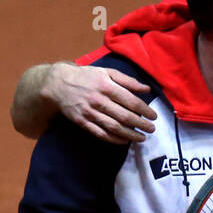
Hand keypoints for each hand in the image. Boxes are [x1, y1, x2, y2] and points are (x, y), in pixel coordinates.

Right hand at [43, 64, 157, 143]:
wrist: (58, 84)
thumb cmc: (86, 76)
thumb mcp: (107, 72)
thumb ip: (127, 80)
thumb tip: (146, 89)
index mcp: (106, 86)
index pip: (131, 101)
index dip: (144, 110)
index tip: (153, 116)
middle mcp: (99, 100)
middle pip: (124, 116)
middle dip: (140, 125)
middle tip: (151, 129)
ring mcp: (90, 113)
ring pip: (114, 127)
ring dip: (130, 135)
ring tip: (141, 138)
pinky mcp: (83, 122)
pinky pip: (101, 134)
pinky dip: (114, 139)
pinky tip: (124, 141)